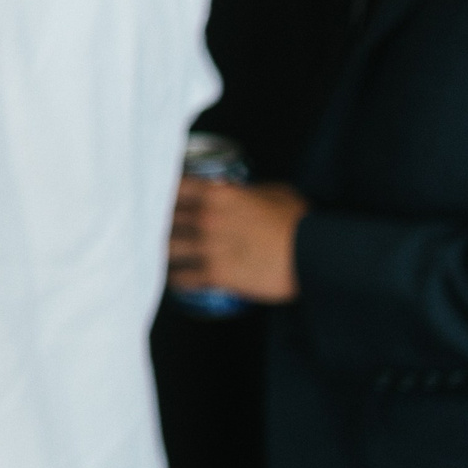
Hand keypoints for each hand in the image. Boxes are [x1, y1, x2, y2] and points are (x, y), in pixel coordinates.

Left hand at [168, 176, 306, 302]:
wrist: (315, 255)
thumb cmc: (300, 222)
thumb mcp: (276, 192)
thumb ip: (250, 190)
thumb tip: (242, 192)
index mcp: (217, 194)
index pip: (172, 188)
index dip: (161, 193)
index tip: (157, 198)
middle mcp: (206, 218)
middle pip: (163, 219)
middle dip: (156, 224)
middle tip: (152, 229)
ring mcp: (209, 247)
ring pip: (166, 249)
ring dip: (163, 253)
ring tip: (159, 256)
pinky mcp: (217, 274)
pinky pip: (183, 278)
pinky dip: (177, 280)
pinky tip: (176, 280)